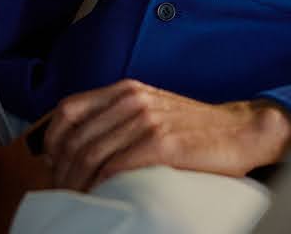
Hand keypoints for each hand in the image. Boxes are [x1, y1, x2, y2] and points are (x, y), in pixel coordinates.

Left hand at [42, 79, 290, 191]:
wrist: (239, 132)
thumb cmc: (193, 129)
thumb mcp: (150, 111)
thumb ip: (118, 119)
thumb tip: (78, 147)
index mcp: (125, 90)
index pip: (68, 111)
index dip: (52, 140)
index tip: (51, 164)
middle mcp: (132, 100)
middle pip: (75, 140)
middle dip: (62, 172)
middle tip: (62, 193)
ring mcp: (147, 121)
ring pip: (91, 156)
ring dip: (77, 185)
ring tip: (78, 200)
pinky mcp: (162, 144)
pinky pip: (116, 168)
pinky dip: (101, 187)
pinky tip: (101, 197)